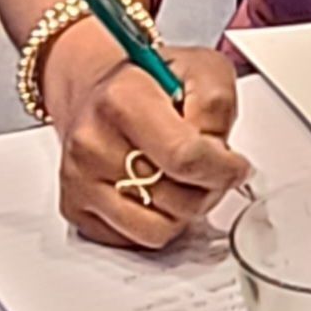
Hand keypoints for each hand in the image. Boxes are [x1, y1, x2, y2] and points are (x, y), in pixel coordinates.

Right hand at [43, 36, 250, 250]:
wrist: (95, 89)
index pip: (185, 158)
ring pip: (158, 231)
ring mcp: (79, 180)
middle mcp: (92, 143)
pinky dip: (155, 222)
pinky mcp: (75, 208)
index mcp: (122, 100)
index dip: (224, 169)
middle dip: (209, 189)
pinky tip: (154, 191)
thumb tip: (218, 152)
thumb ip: (217, 107)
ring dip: (183, 211)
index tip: (235, 166)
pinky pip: (134, 240)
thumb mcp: (202, 69)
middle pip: (178, 201)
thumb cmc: (148, 81)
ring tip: (181, 180)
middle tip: (209, 168)